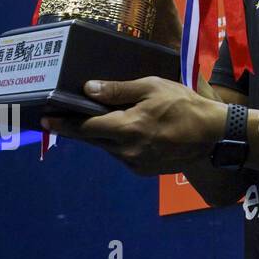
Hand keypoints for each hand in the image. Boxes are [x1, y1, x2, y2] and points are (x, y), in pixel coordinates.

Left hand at [41, 77, 226, 175]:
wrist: (213, 134)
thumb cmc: (184, 105)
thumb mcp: (153, 88)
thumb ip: (119, 90)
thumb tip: (89, 90)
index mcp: (127, 128)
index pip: (86, 127)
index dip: (64, 123)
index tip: (45, 120)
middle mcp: (126, 150)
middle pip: (94, 138)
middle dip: (83, 127)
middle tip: (71, 116)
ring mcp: (135, 163)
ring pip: (109, 147)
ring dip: (105, 135)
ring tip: (116, 119)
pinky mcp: (144, 170)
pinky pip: (123, 155)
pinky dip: (122, 143)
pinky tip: (136, 131)